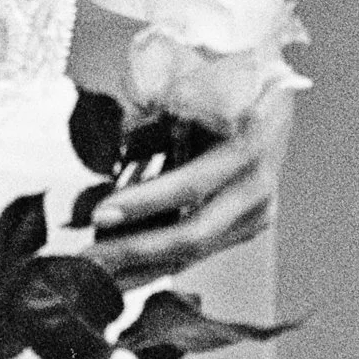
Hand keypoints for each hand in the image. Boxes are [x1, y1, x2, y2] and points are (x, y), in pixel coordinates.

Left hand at [91, 64, 298, 286]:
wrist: (270, 92)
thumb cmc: (223, 82)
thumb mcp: (191, 90)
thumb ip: (153, 122)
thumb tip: (104, 156)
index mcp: (249, 143)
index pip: (192, 185)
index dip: (144, 203)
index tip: (98, 215)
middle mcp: (258, 185)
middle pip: (195, 233)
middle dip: (136, 249)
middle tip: (88, 259)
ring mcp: (257, 212)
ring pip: (195, 253)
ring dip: (142, 267)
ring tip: (96, 276)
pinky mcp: (248, 226)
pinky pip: (198, 252)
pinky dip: (158, 262)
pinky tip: (123, 271)